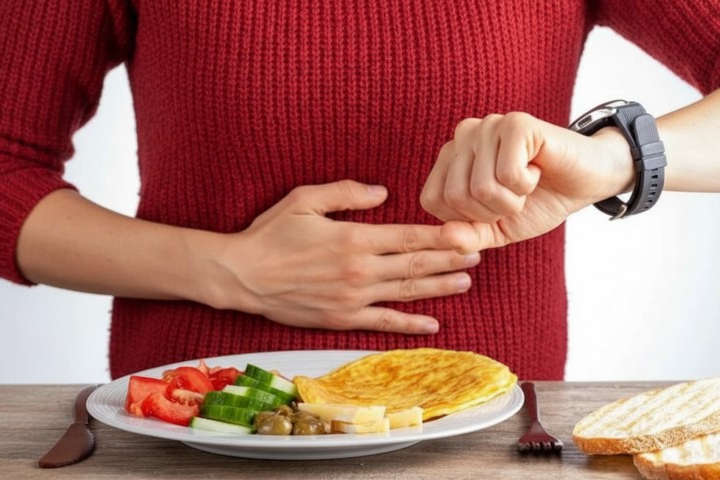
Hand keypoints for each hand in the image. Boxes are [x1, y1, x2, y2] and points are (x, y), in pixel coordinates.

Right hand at [210, 180, 479, 333]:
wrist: (242, 276)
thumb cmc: (270, 234)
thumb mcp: (304, 200)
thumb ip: (346, 193)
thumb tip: (383, 192)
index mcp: (354, 238)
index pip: (409, 237)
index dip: (442, 236)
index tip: (467, 233)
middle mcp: (360, 270)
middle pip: (416, 266)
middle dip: (450, 259)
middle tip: (478, 254)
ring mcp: (354, 298)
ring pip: (407, 293)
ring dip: (440, 287)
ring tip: (465, 281)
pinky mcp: (343, 319)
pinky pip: (385, 322)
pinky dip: (410, 324)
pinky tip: (432, 323)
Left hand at [420, 112, 632, 252]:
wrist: (585, 183)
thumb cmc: (538, 202)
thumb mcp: (497, 230)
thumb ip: (468, 237)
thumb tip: (445, 237)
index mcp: (450, 158)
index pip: (433, 201)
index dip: (468, 218)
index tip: (494, 206)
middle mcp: (463, 135)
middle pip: (456, 196)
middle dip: (493, 211)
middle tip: (516, 195)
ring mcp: (488, 125)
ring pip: (481, 187)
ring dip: (513, 199)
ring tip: (526, 182)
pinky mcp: (516, 123)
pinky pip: (507, 174)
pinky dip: (526, 184)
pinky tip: (537, 169)